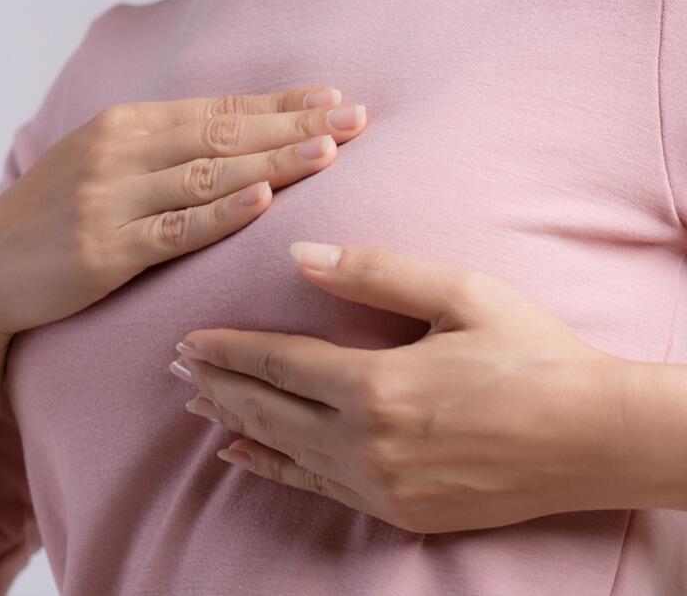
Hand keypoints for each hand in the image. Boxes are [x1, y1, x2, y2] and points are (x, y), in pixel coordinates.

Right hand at [0, 87, 365, 339]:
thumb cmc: (55, 216)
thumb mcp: (104, 164)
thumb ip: (164, 150)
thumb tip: (236, 142)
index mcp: (127, 126)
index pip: (220, 110)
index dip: (280, 105)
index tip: (334, 100)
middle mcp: (122, 152)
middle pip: (224, 135)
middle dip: (294, 127)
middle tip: (356, 119)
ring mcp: (112, 200)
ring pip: (207, 176)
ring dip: (272, 163)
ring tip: (328, 152)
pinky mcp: (104, 250)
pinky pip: (174, 230)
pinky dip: (221, 215)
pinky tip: (262, 200)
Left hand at [170, 243, 638, 533]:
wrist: (592, 439)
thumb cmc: (531, 355)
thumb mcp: (460, 295)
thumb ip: (374, 273)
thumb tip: (301, 255)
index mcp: (376, 384)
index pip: (277, 362)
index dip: (227, 350)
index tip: (186, 340)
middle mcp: (365, 442)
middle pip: (266, 406)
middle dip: (215, 384)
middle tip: (174, 368)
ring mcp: (378, 484)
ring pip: (280, 448)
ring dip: (234, 421)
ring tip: (194, 404)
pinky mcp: (396, 510)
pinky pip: (314, 487)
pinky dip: (269, 467)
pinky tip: (238, 455)